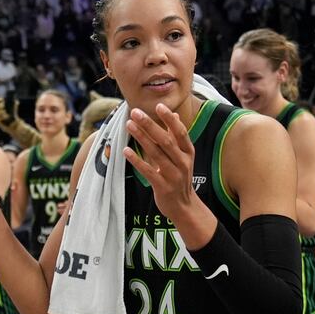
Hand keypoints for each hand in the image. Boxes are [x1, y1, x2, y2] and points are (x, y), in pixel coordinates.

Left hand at [124, 102, 199, 224]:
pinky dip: (137, 161)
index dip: (170, 119)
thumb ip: (177, 137)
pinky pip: (148, 171)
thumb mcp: (183, 157)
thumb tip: (175, 115)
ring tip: (129, 125)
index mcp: (188, 153)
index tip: (158, 106)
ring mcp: (173, 176)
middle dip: (150, 125)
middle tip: (135, 112)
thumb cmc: (180, 177)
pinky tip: (126, 150)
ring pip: (156, 154)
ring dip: (141, 138)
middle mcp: (183, 163)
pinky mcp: (163, 187)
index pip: (180, 132)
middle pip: (165, 141)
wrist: (184, 206)